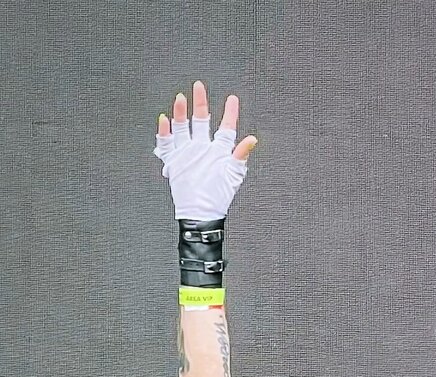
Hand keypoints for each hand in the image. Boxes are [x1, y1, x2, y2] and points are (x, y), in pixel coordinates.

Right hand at [153, 81, 257, 219]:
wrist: (200, 213)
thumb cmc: (218, 197)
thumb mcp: (233, 175)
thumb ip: (241, 155)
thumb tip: (252, 139)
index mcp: (219, 151)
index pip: (225, 128)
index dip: (229, 113)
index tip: (232, 99)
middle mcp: (202, 149)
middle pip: (200, 120)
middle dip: (199, 103)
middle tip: (199, 86)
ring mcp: (188, 154)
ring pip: (182, 128)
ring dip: (180, 113)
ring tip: (180, 98)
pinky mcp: (174, 162)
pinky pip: (167, 144)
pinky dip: (164, 133)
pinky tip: (164, 121)